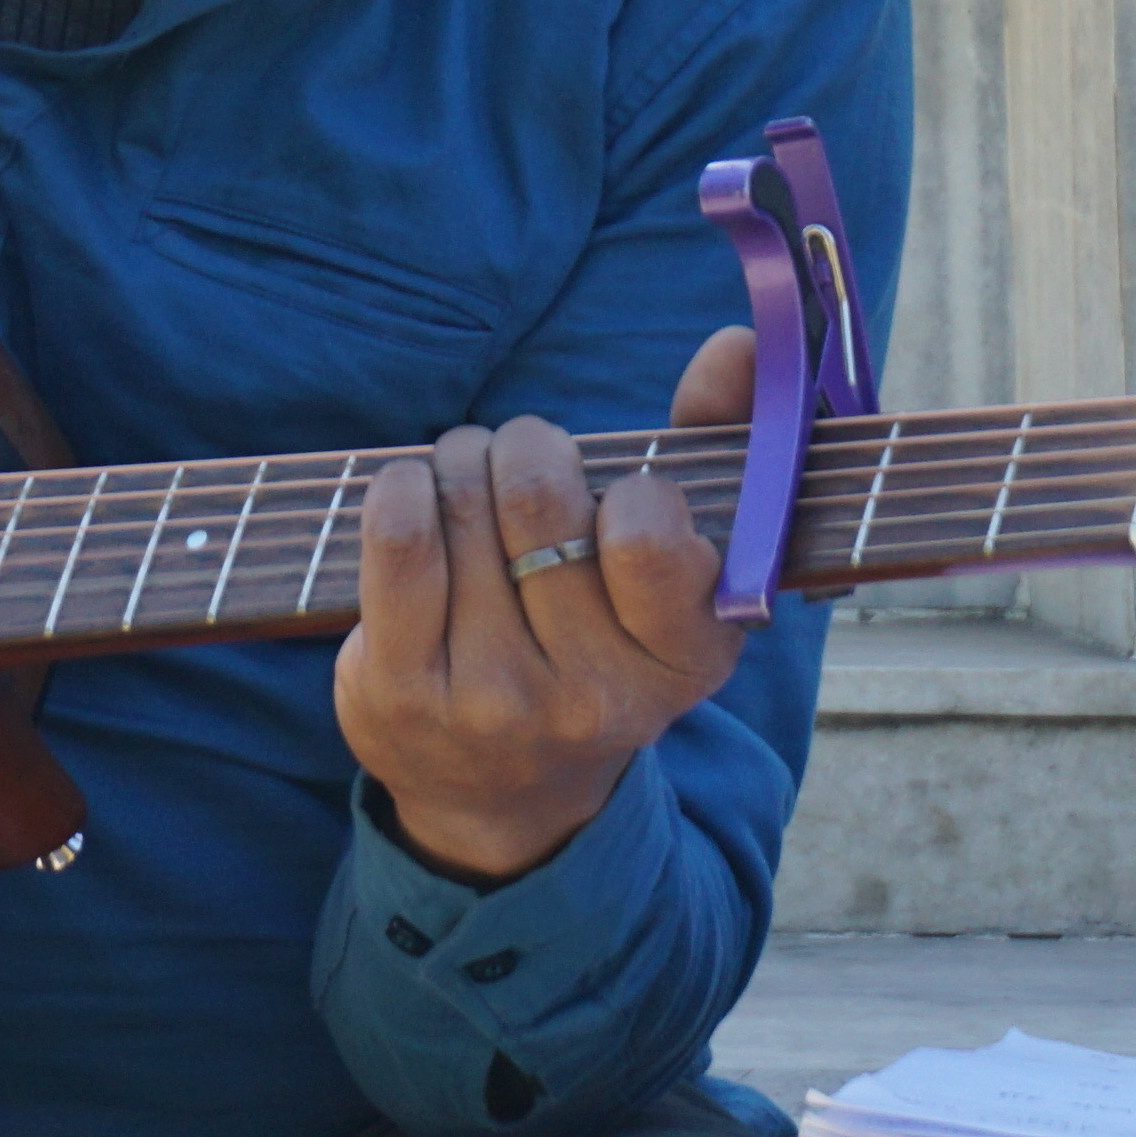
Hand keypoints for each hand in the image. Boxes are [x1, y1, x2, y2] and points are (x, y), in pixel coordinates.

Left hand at [336, 324, 755, 884]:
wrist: (505, 795)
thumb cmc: (603, 637)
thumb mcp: (686, 560)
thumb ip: (729, 439)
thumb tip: (736, 341)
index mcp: (686, 658)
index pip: (645, 533)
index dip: (627, 489)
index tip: (617, 501)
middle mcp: (592, 694)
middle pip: (536, 495)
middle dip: (526, 447)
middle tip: (525, 461)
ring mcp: (492, 700)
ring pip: (461, 502)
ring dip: (462, 462)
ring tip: (472, 482)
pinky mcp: (403, 692)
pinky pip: (399, 538)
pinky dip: (404, 484)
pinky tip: (417, 490)